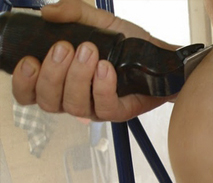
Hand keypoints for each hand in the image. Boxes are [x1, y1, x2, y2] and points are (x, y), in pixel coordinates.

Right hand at [12, 0, 172, 121]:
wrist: (160, 56)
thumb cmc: (128, 45)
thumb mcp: (99, 23)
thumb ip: (73, 14)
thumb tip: (48, 12)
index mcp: (62, 81)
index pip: (30, 93)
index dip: (24, 82)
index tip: (30, 61)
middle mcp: (75, 97)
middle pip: (48, 101)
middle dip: (52, 74)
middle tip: (65, 48)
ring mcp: (96, 108)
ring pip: (73, 105)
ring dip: (77, 77)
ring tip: (89, 52)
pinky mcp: (117, 112)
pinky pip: (103, 106)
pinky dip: (101, 86)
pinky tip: (106, 68)